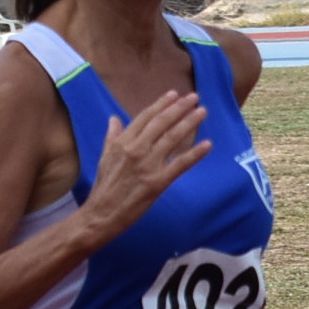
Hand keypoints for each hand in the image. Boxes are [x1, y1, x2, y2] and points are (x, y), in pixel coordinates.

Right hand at [77, 91, 209, 247]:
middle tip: (194, 97)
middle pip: (162, 123)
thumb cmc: (103, 187)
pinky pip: (180, 164)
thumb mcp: (104, 157)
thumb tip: (114, 118)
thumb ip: (112, 136)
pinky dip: (195, 153)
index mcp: (123, 141)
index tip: (174, 94)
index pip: (145, 117)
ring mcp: (148, 165)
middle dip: (180, 108)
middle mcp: (136, 149)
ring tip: (203, 112)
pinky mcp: (157, 182)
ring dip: (190, 123)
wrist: (100, 214)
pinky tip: (208, 144)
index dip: (161, 104)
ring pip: (172, 138)